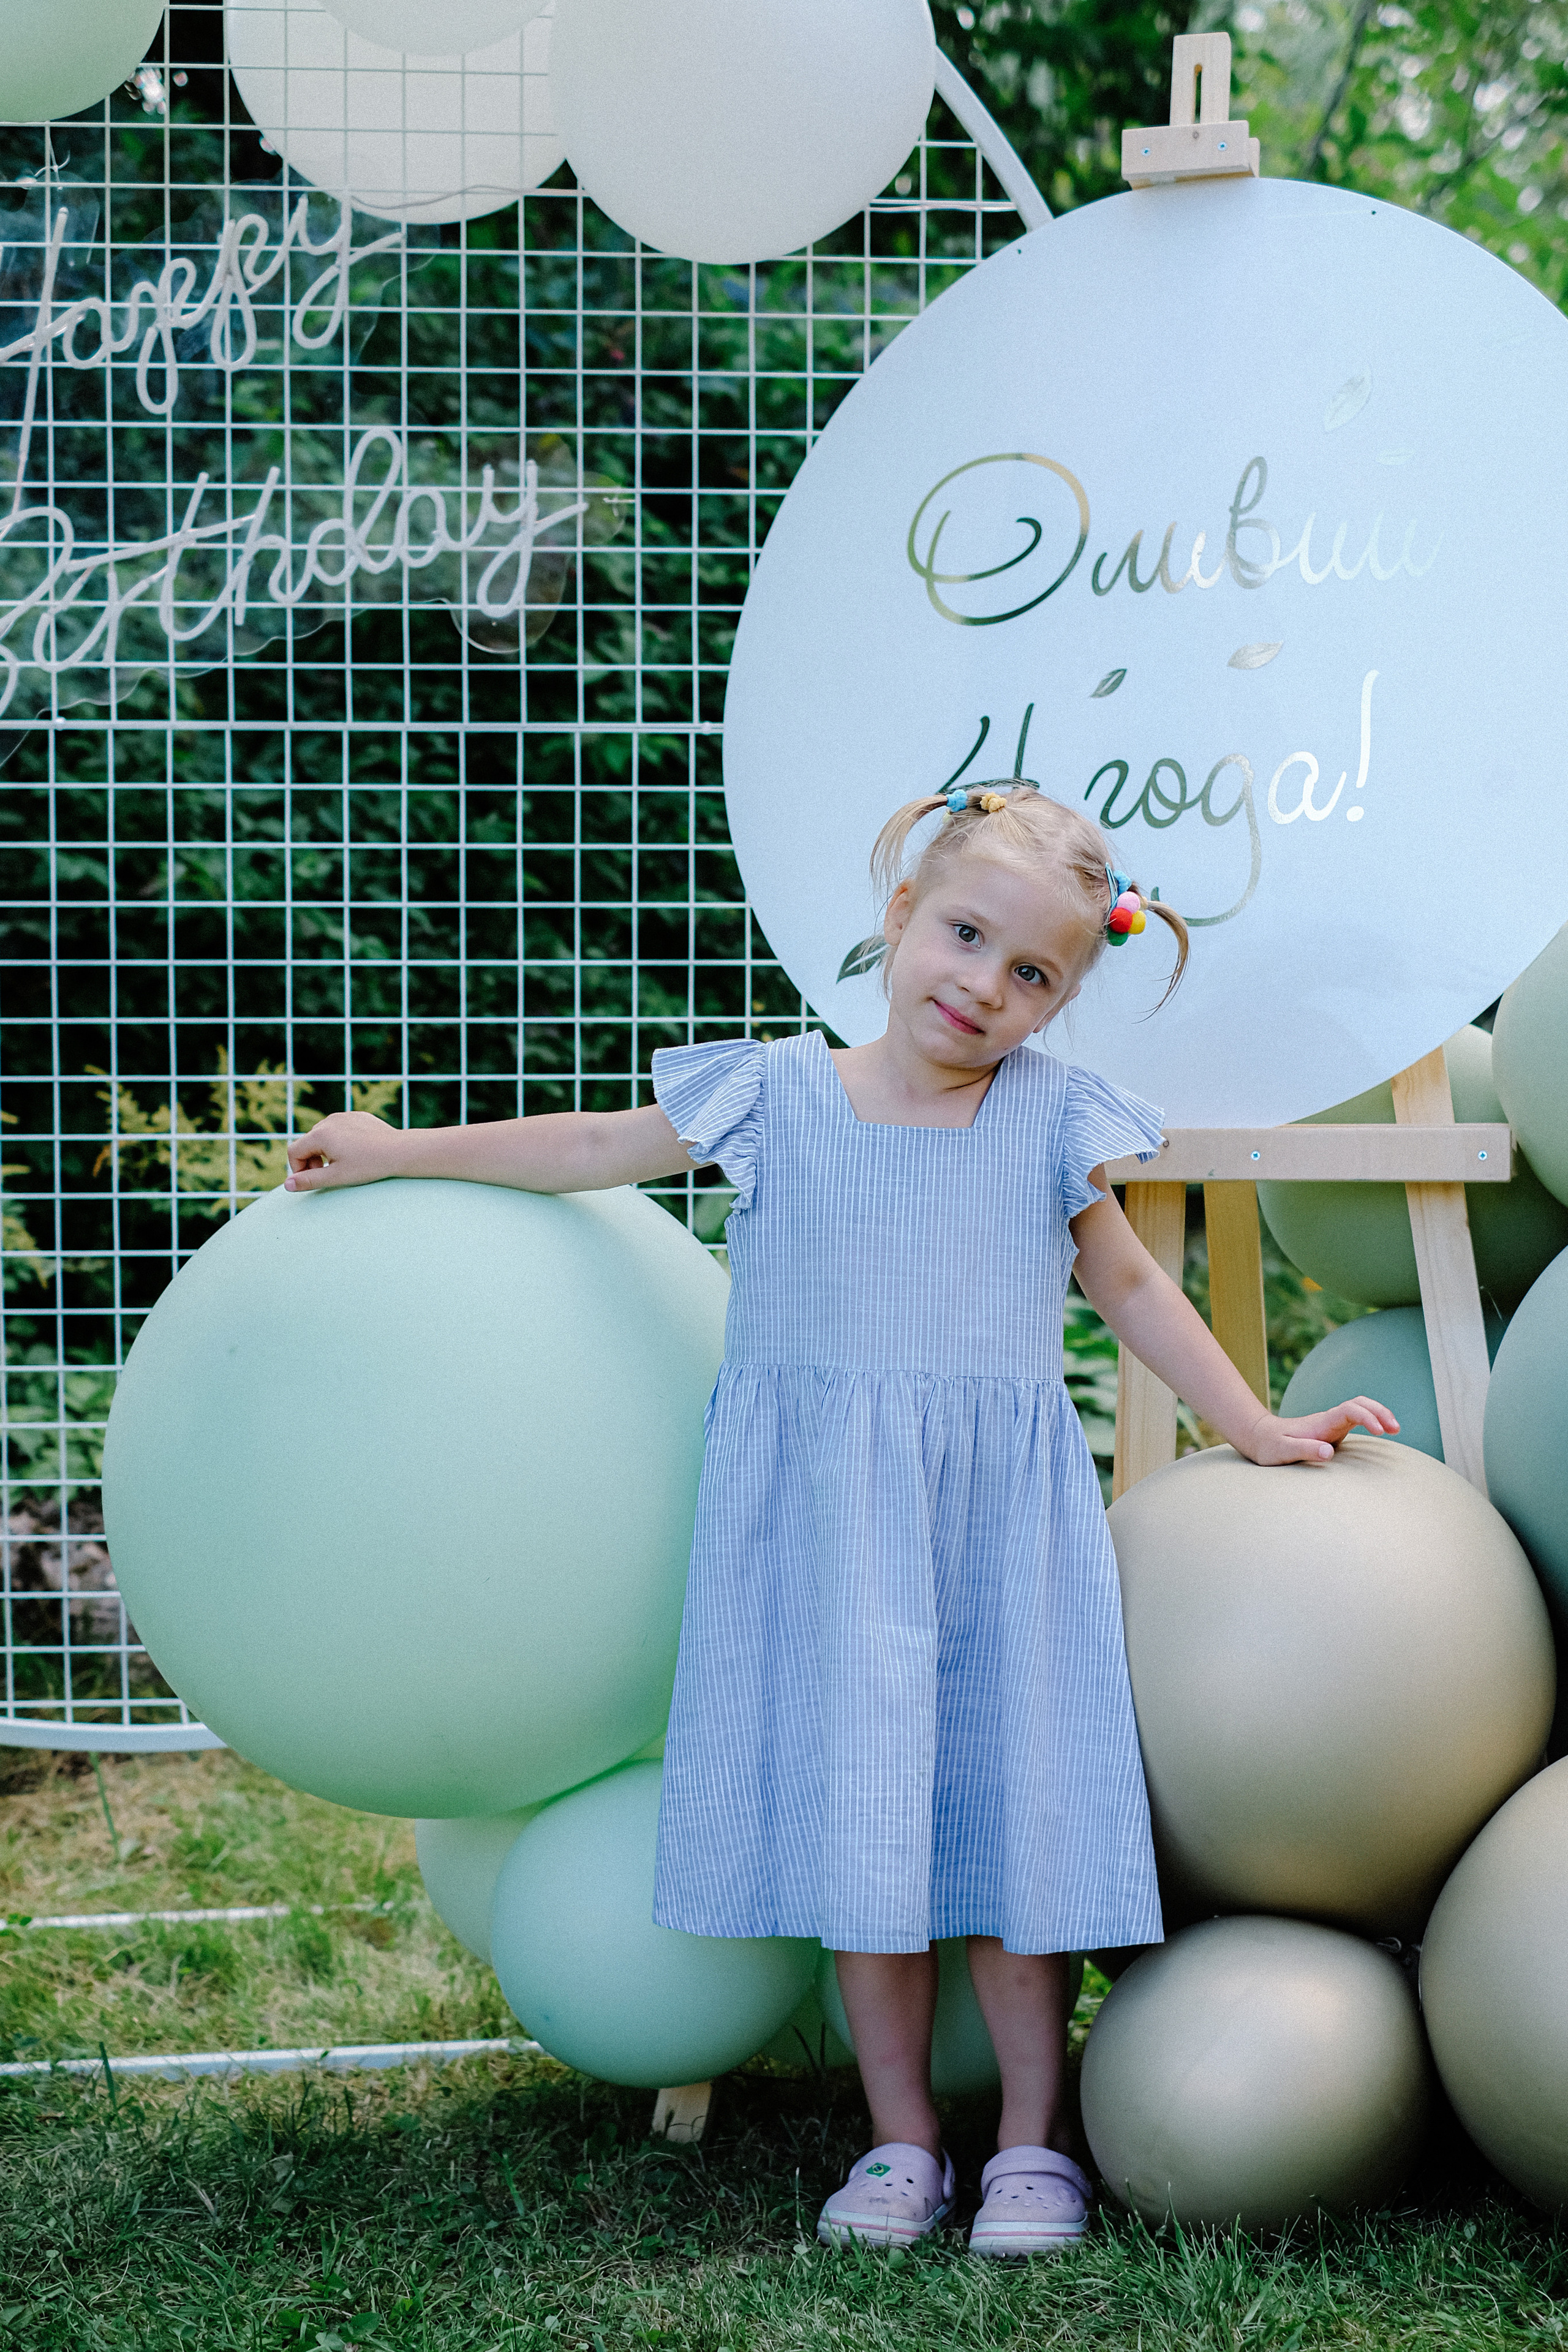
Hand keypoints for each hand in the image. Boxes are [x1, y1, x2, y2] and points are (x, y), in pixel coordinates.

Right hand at [285, 1111, 402, 1192]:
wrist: (400, 1151)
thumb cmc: (369, 1165)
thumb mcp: (336, 1177)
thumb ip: (309, 1181)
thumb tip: (287, 1185)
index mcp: (320, 1134)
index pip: (294, 1151)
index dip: (298, 1169)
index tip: (313, 1180)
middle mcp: (329, 1121)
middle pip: (307, 1142)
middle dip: (312, 1161)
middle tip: (329, 1175)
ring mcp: (344, 1116)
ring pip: (324, 1135)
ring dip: (325, 1151)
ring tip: (344, 1165)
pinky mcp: (358, 1116)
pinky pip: (340, 1129)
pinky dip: (341, 1142)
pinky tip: (357, 1153)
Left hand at [1237, 1396, 1400, 1466]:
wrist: (1259, 1437)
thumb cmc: (1269, 1446)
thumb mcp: (1282, 1451)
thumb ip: (1304, 1450)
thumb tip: (1329, 1452)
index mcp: (1320, 1422)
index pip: (1350, 1410)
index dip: (1367, 1417)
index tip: (1379, 1431)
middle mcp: (1328, 1419)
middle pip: (1360, 1403)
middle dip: (1380, 1412)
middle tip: (1396, 1428)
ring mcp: (1331, 1423)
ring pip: (1360, 1408)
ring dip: (1379, 1414)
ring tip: (1395, 1429)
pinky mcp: (1332, 1429)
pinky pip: (1357, 1418)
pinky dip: (1372, 1420)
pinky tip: (1382, 1431)